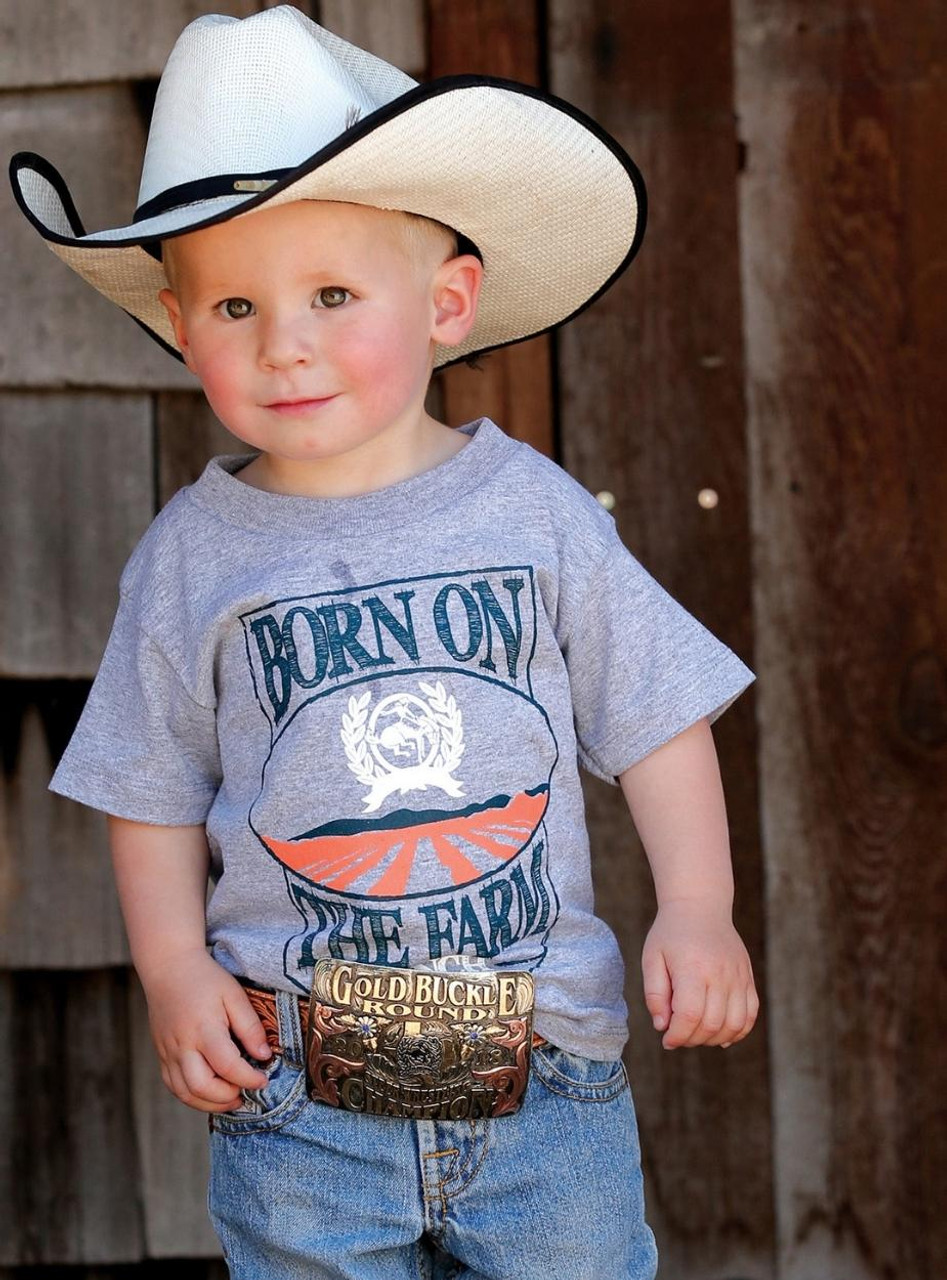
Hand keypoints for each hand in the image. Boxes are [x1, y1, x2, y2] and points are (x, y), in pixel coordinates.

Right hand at [141, 949, 273, 1112]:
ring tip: (231, 1098)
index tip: (263, 1080)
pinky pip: (173, 1086)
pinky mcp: (161, 1055)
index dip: (248, 1079)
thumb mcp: (234, 995)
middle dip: (226, 1098)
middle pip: (201, 1087)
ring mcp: (168, 1053)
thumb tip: (264, 1056)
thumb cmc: (205, 979)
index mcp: (203, 1029)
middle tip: (246, 1093)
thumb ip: (250, 1026)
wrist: (168, 968)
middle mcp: (182, 1045)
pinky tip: (210, 1092)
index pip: (227, 1066)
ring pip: (184, 1093)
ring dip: (209, 1104)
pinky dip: (192, 1096)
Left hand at [641, 899, 758, 1049]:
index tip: (667, 1040)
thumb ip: (655, 994)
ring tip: (696, 1033)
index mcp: (692, 968)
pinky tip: (720, 1034)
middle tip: (678, 1035)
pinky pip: (750, 1014)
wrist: (699, 907)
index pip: (690, 1015)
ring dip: (714, 1039)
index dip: (678, 1036)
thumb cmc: (671, 934)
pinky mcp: (747, 978)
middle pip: (712, 1024)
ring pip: (735, 1024)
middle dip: (692, 1039)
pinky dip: (738, 1031)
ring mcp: (738, 976)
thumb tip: (662, 1027)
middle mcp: (720, 973)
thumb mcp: (652, 958)